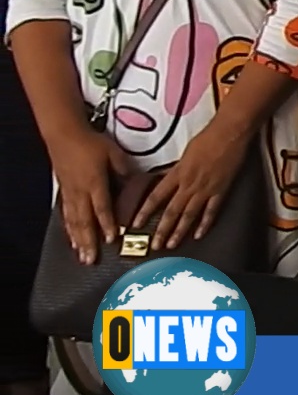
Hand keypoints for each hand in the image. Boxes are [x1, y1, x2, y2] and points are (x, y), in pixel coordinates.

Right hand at [46, 124, 131, 264]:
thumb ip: (125, 170)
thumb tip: (137, 183)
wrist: (64, 135)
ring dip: (78, 240)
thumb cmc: (91, 143)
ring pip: (74, 222)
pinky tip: (72, 239)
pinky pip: (66, 216)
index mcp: (95, 183)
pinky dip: (69, 230)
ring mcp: (70, 194)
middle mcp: (81, 192)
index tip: (112, 239)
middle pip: (85, 221)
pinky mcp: (64, 192)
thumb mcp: (114, 153)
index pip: (102, 208)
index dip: (108, 224)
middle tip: (92, 259)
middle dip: (89, 242)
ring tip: (82, 256)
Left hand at [134, 122, 252, 250]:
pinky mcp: (221, 190)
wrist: (230, 134)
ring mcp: (205, 189)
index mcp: (178, 173)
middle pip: (172, 211)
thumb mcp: (185, 152)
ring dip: (180, 231)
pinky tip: (199, 234)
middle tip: (155, 245)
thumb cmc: (208, 137)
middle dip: (162, 230)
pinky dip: (205, 224)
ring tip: (172, 245)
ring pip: (189, 215)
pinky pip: (211, 211)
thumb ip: (176, 168)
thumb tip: (166, 178)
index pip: (156, 196)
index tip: (136, 224)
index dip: (145, 211)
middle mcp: (189, 184)